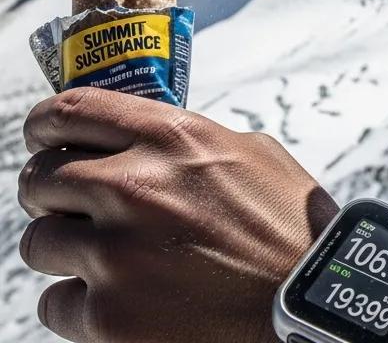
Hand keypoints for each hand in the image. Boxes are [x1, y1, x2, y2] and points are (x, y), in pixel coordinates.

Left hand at [18, 88, 338, 342]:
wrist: (308, 299)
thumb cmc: (288, 224)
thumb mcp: (251, 153)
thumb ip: (190, 141)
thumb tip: (146, 141)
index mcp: (171, 137)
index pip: (69, 112)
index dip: (43, 124)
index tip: (43, 136)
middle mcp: (133, 187)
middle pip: (40, 178)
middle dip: (50, 191)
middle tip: (71, 205)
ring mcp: (115, 254)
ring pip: (39, 241)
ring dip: (65, 248)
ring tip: (104, 257)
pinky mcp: (107, 317)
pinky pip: (56, 303)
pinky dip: (80, 303)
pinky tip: (121, 297)